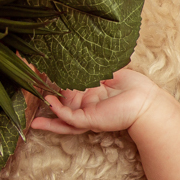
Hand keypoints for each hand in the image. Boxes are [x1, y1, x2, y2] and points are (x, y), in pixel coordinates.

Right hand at [30, 68, 167, 134]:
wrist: (146, 101)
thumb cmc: (134, 87)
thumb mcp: (110, 74)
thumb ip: (94, 71)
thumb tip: (81, 59)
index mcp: (93, 96)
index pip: (71, 95)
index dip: (58, 90)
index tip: (44, 80)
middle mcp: (89, 107)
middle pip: (64, 111)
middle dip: (49, 111)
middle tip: (33, 108)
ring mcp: (88, 114)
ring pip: (64, 119)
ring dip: (50, 118)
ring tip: (35, 120)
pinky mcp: (90, 119)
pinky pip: (69, 117)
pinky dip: (58, 112)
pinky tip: (50, 103)